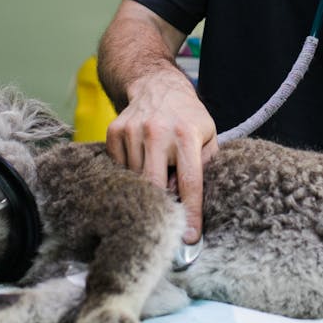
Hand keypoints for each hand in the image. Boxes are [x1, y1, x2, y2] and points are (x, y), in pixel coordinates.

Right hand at [105, 70, 216, 243]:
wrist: (155, 85)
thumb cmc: (187, 115)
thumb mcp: (208, 134)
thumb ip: (208, 164)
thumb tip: (199, 203)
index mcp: (187, 135)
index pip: (190, 183)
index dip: (190, 214)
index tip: (189, 238)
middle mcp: (158, 132)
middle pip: (155, 186)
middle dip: (161, 206)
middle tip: (166, 218)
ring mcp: (133, 131)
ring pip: (135, 179)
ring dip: (146, 185)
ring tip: (157, 172)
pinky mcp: (114, 131)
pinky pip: (119, 167)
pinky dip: (130, 171)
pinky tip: (141, 159)